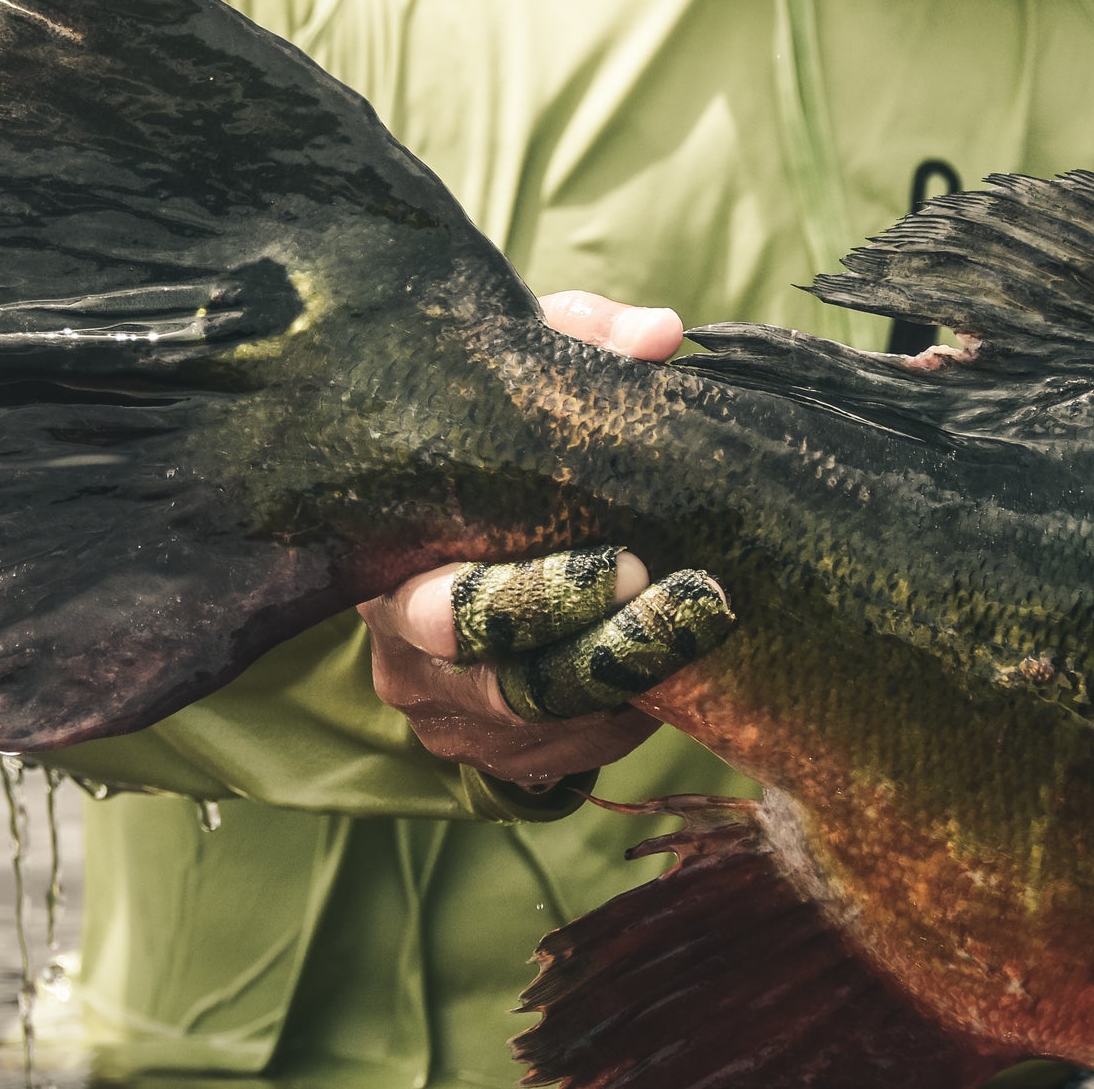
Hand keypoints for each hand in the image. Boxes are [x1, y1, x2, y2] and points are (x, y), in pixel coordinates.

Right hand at [363, 292, 685, 787]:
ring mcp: (445, 717)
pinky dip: (631, 716)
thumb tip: (659, 335)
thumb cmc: (492, 445)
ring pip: (549, 730)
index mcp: (388, 562)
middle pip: (505, 683)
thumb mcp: (519, 374)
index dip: (541, 596)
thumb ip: (580, 341)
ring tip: (705, 628)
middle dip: (608, 649)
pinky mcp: (496, 758)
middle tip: (693, 603)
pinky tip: (678, 667)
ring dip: (636, 687)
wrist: (465, 532)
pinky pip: (573, 757)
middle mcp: (402, 655)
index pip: (443, 608)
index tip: (631, 561)